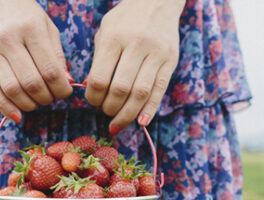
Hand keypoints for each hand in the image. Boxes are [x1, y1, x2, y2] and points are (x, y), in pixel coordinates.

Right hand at [0, 0, 73, 121]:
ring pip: (12, 90)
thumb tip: (66, 83)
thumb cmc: (27, 18)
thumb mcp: (48, 29)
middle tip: (51, 97)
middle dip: (46, 98)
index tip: (65, 92)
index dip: (61, 88)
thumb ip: (58, 57)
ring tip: (37, 102)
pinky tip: (17, 115)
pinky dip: (5, 107)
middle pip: (31, 83)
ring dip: (29, 104)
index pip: (50, 70)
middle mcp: (9, 40)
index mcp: (30, 30)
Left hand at [85, 0, 183, 132]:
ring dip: (127, 114)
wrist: (157, 0)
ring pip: (141, 93)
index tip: (92, 101)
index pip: (100, 79)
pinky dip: (150, 110)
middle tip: (105, 111)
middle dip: (110, 108)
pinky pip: (160, 90)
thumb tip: (92, 91)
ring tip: (118, 122)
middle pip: (121, 89)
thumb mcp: (105, 32)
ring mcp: (156, 53)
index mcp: (114, 38)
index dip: (93, 97)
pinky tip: (141, 122)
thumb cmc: (125, 20)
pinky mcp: (171, 60)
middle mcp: (136, 45)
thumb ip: (98, 60)